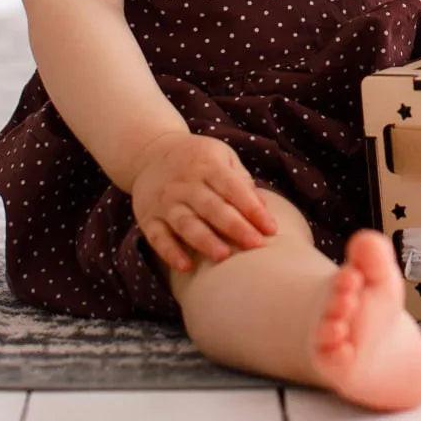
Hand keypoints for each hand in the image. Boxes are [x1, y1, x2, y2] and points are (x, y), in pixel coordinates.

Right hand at [129, 129, 278, 272]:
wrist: (150, 152)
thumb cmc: (198, 159)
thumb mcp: (222, 157)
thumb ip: (241, 181)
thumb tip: (263, 210)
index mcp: (208, 166)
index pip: (234, 188)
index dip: (253, 209)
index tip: (271, 229)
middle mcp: (186, 184)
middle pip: (212, 208)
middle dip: (235, 227)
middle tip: (256, 245)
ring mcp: (166, 201)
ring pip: (186, 224)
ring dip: (205, 241)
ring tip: (224, 257)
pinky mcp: (148, 218)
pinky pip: (158, 238)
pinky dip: (170, 253)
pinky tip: (186, 267)